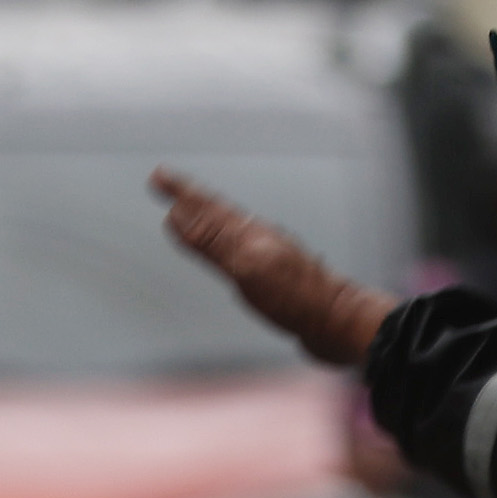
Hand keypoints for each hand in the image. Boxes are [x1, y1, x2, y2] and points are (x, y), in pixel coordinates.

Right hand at [152, 170, 395, 367]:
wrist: (337, 321)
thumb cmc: (298, 298)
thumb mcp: (246, 268)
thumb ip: (212, 242)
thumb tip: (177, 216)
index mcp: (249, 233)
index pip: (207, 205)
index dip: (182, 190)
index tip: (159, 175)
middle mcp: (257, 238)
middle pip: (217, 212)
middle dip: (189, 198)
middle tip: (167, 184)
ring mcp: (266, 255)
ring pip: (228, 228)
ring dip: (205, 217)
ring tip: (190, 209)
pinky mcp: (272, 275)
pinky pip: (237, 249)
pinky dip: (221, 242)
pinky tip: (226, 248)